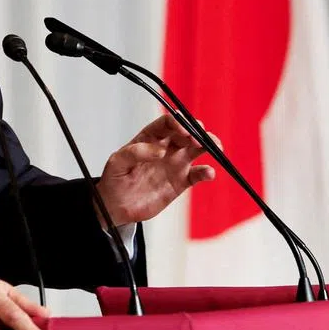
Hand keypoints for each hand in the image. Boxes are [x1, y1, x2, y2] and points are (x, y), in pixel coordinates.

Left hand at [96, 115, 217, 224]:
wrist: (116, 207)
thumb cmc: (114, 179)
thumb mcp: (116, 162)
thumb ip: (135, 152)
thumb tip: (160, 150)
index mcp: (149, 138)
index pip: (167, 123)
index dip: (177, 122)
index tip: (183, 130)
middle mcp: (165, 147)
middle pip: (187, 132)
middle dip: (196, 130)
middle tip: (199, 137)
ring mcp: (175, 164)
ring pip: (197, 149)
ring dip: (209, 144)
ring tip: (214, 147)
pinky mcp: (180, 182)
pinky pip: (198, 174)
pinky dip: (206, 172)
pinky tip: (208, 173)